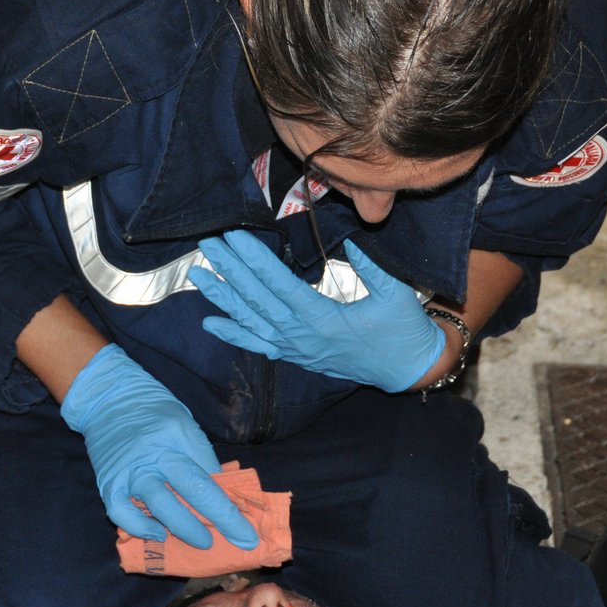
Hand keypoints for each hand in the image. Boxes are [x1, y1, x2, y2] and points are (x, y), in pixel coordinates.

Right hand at [61, 344, 258, 549]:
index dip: (229, 511)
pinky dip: (139, 527)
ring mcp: (129, 471)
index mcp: (176, 437)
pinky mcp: (108, 483)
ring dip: (183, 527)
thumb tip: (220, 495)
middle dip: (215, 522)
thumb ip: (201, 458)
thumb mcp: (185, 424)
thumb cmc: (154, 412)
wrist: (109, 398)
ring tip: (201, 540)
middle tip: (232, 542)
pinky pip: (121, 513)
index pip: (208, 478)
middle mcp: (153, 455)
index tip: (247, 535)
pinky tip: (157, 533)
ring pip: (158, 505)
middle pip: (189, 492)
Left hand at [191, 231, 448, 391]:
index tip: (234, 237)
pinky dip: (233, 334)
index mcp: (323, 319)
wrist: (408, 369)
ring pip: (250, 322)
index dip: (254, 260)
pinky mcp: (296, 356)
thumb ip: (372, 266)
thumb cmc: (403, 329)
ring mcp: (296, 349)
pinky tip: (209, 323)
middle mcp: (302, 336)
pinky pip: (258, 345)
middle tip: (208, 243)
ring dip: (222, 298)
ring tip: (198, 274)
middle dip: (230, 270)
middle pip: (257, 299)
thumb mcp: (396, 294)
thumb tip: (352, 237)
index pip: (279, 284)